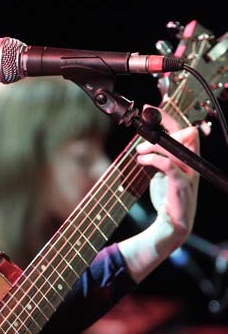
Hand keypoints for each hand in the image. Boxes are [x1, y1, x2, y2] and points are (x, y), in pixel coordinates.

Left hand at [136, 122, 198, 247]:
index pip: (184, 129)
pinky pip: (168, 165)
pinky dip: (152, 159)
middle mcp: (194, 163)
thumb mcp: (164, 172)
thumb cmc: (169, 196)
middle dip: (164, 130)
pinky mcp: (181, 184)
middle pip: (186, 133)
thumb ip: (160, 156)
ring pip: (175, 148)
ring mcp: (190, 173)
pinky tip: (141, 161)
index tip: (149, 110)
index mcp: (190, 157)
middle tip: (143, 138)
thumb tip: (143, 142)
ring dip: (152, 147)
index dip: (167, 117)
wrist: (173, 222)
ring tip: (139, 153)